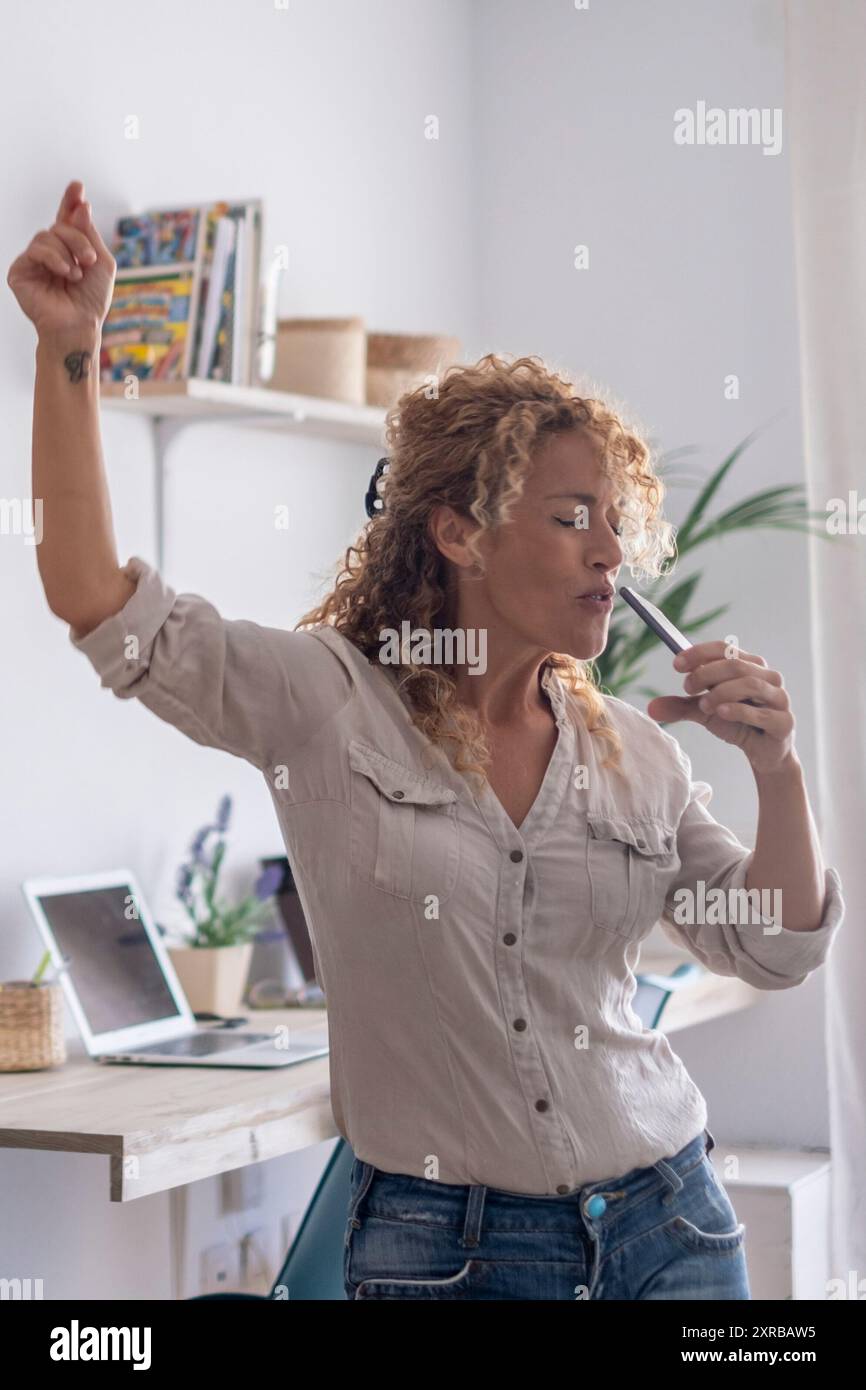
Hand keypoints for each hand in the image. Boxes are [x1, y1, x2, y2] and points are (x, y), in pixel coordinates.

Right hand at [7, 180, 115, 338]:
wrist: (79, 324)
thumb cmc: (92, 299)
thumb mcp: (102, 262)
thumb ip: (90, 234)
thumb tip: (80, 205)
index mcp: (69, 250)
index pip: (67, 219)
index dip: (70, 202)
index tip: (77, 186)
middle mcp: (50, 252)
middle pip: (60, 225)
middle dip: (78, 238)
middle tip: (90, 259)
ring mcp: (33, 261)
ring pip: (47, 234)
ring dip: (67, 251)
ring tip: (77, 274)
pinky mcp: (20, 270)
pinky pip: (35, 249)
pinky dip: (54, 258)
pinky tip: (65, 273)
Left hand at [646, 640, 795, 774]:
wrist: (764, 753)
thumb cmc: (737, 723)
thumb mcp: (705, 712)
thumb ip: (681, 706)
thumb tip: (650, 708)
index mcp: (749, 665)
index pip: (724, 649)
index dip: (699, 653)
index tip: (677, 664)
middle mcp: (767, 677)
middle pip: (735, 664)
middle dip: (706, 673)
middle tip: (687, 688)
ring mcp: (779, 698)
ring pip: (750, 684)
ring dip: (721, 692)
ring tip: (703, 705)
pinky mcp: (784, 722)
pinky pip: (761, 713)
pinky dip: (738, 711)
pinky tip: (720, 713)